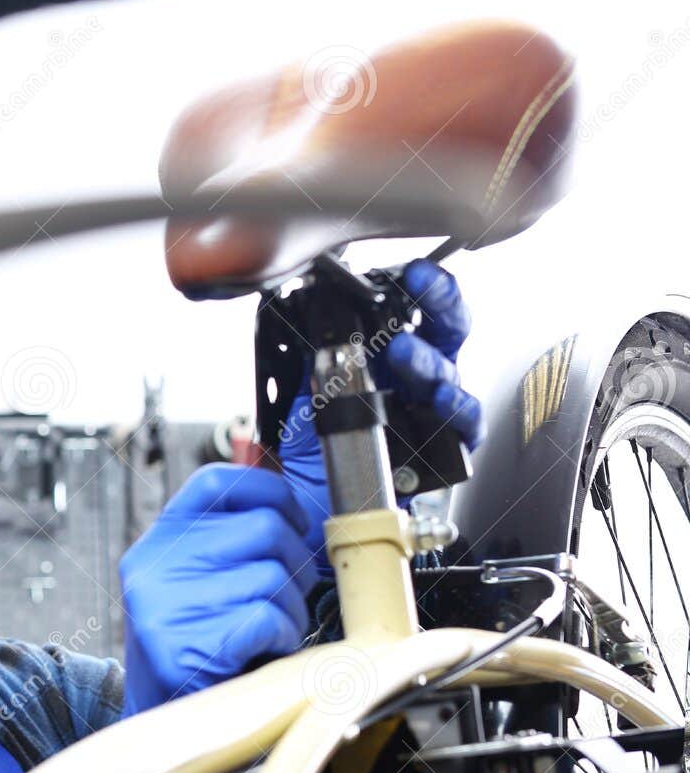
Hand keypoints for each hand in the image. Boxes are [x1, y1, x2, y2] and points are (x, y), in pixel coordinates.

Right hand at [120, 464, 318, 715]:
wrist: (158, 720)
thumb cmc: (194, 644)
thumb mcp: (194, 579)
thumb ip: (228, 537)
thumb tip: (292, 492)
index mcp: (157, 541)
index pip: (217, 483)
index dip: (271, 492)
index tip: (295, 520)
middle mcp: (153, 566)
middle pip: (264, 528)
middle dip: (295, 563)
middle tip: (286, 594)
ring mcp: (165, 607)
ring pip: (273, 576)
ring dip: (291, 608)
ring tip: (271, 629)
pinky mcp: (185, 647)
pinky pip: (267, 617)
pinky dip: (282, 635)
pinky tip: (264, 648)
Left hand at [278, 258, 481, 562]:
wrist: (310, 501)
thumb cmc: (315, 449)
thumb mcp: (308, 390)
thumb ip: (320, 354)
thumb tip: (318, 313)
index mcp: (389, 356)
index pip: (416, 309)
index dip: (421, 286)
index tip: (410, 271)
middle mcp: (417, 380)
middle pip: (448, 331)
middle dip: (440, 304)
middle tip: (422, 289)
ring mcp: (432, 414)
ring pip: (452, 376)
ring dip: (428, 361)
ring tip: (402, 355)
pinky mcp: (441, 453)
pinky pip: (463, 430)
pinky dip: (454, 414)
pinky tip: (437, 402)